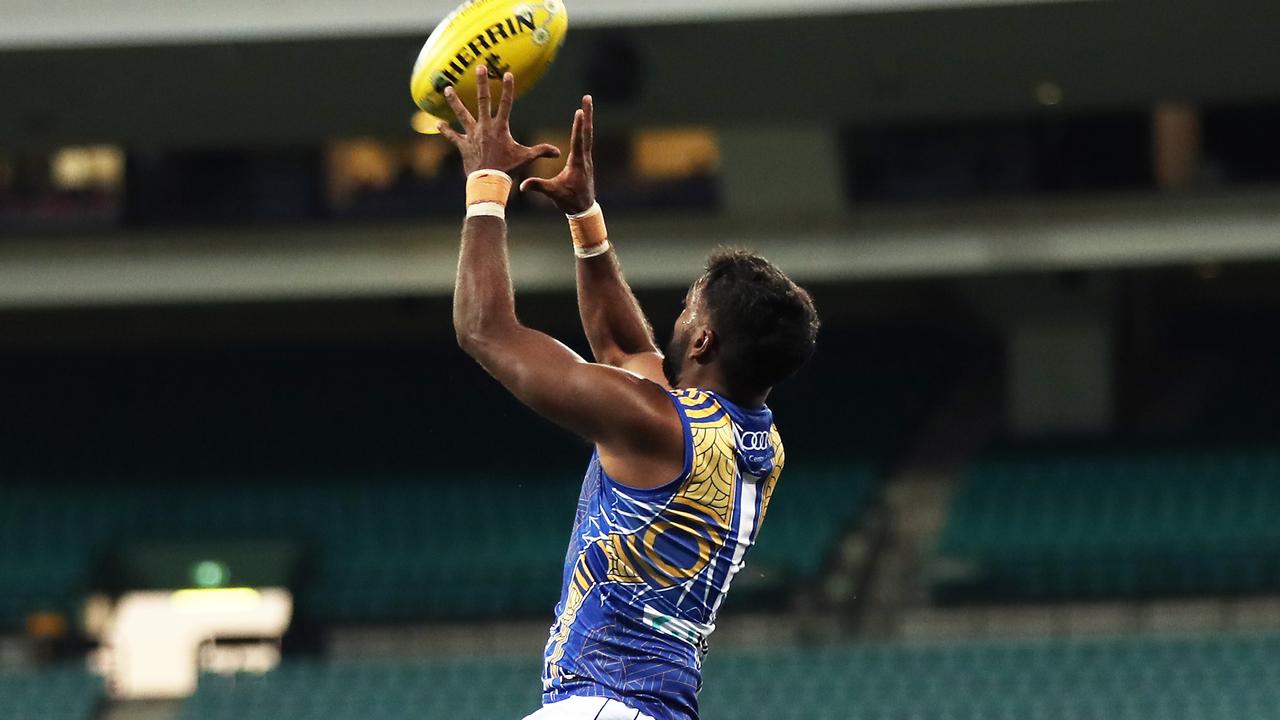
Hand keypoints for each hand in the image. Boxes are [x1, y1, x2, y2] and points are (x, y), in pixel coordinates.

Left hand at [438, 66, 560, 176]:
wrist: (488, 182)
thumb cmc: (508, 169)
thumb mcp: (526, 158)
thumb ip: (541, 151)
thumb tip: (558, 152)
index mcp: (500, 127)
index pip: (506, 103)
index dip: (507, 88)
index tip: (507, 73)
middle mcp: (485, 127)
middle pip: (482, 100)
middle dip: (482, 82)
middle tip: (479, 67)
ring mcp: (472, 135)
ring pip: (462, 114)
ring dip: (455, 101)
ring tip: (447, 89)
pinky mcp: (463, 145)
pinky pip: (452, 136)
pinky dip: (445, 130)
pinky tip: (437, 124)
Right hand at [520, 95, 595, 214]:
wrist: (584, 209)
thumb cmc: (569, 201)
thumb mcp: (553, 193)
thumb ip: (538, 186)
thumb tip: (522, 185)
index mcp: (577, 163)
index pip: (578, 140)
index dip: (578, 126)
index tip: (579, 111)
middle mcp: (585, 158)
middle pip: (587, 132)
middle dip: (587, 114)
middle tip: (588, 98)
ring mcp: (587, 158)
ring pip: (588, 134)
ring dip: (587, 118)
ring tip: (586, 102)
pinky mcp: (585, 160)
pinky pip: (586, 139)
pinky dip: (584, 127)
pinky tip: (583, 120)